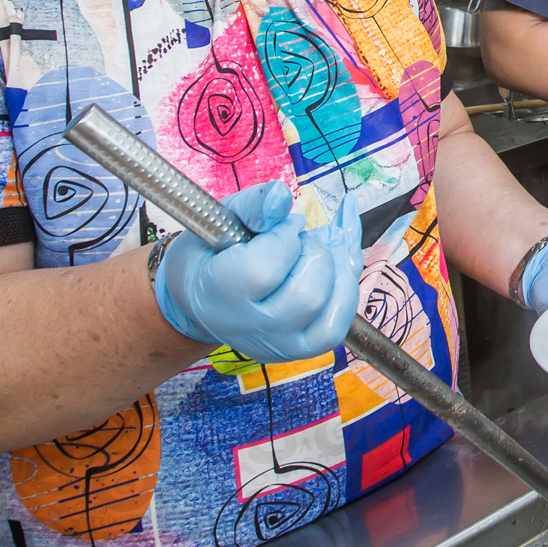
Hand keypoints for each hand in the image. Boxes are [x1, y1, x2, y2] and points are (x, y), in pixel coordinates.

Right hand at [155, 181, 360, 363]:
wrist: (202, 300)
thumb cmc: (212, 255)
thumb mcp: (222, 219)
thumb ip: (253, 205)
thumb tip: (282, 197)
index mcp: (220, 293)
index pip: (265, 269)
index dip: (284, 237)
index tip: (284, 226)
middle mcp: (251, 327)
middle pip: (308, 293)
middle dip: (315, 253)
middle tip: (300, 240)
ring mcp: (280, 344)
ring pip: (333, 309)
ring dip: (338, 270)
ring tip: (319, 252)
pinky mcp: (301, 349)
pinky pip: (338, 325)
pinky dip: (346, 290)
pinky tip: (335, 269)